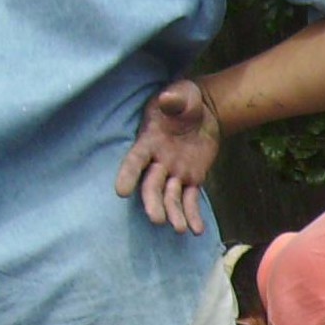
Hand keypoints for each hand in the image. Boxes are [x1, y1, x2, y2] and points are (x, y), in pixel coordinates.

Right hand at [116, 78, 220, 233]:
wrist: (203, 109)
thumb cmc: (185, 99)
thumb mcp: (181, 93)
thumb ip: (175, 99)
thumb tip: (169, 99)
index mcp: (150, 141)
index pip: (136, 160)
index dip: (128, 175)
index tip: (121, 191)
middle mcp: (159, 161)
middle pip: (152, 186)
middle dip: (153, 203)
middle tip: (156, 219)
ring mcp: (174, 172)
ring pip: (170, 197)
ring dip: (173, 214)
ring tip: (178, 229)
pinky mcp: (191, 179)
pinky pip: (191, 200)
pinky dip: (193, 215)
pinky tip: (196, 231)